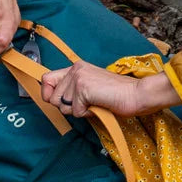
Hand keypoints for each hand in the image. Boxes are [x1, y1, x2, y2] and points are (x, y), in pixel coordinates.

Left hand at [41, 61, 177, 119]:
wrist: (135, 94)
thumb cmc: (117, 95)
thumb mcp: (90, 88)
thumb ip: (73, 90)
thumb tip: (54, 100)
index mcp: (76, 67)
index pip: (46, 79)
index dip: (48, 94)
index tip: (58, 101)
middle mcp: (75, 69)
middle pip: (52, 98)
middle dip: (68, 107)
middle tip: (87, 103)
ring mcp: (78, 78)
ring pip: (62, 106)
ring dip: (78, 111)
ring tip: (95, 103)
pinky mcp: (83, 88)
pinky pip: (76, 112)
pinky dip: (87, 114)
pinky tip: (99, 105)